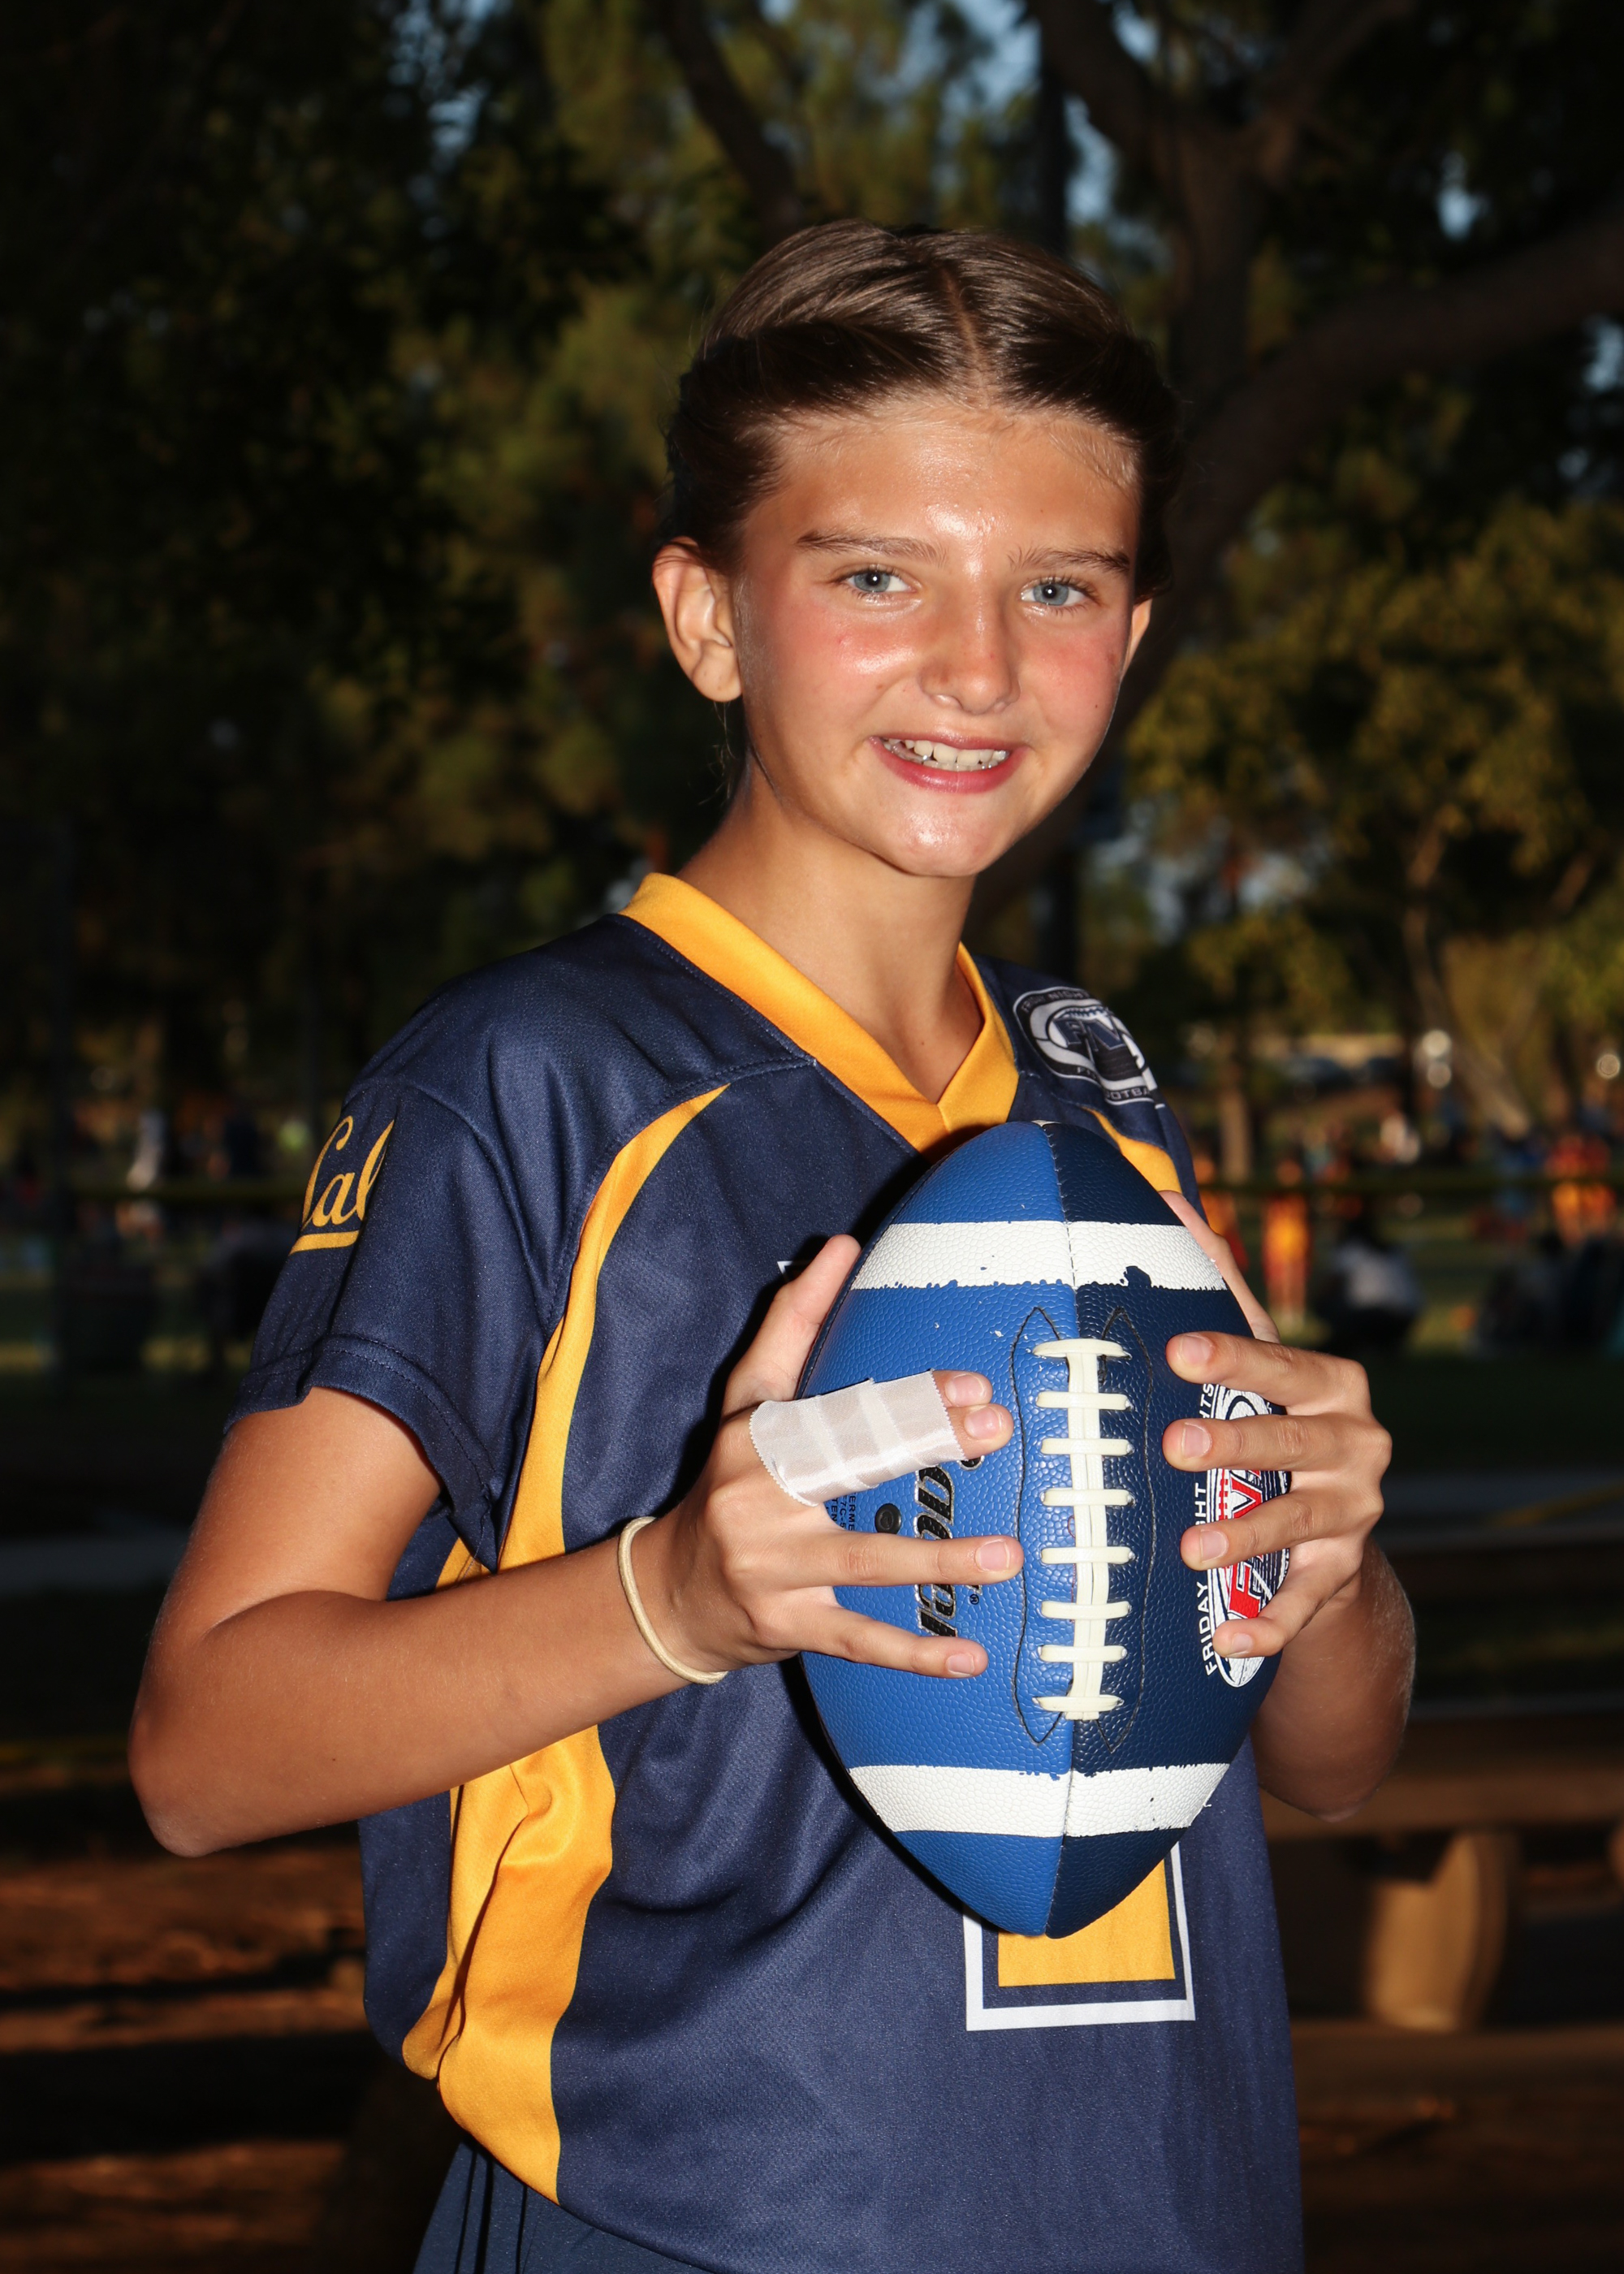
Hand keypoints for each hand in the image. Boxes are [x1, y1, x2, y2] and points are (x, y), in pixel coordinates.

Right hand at [632, 1236, 1020, 1679]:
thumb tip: (841, 1244)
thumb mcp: (747, 1402)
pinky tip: (970, 1657)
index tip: (972, 1388)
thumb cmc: (728, 1482)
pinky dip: (914, 1653)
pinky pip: (858, 1640)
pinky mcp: (785, 1627)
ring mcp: (770, 1567)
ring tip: (1008, 1557)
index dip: (903, 1396)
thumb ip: (794, 1324)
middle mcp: (758, 1496)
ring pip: (863, 1561)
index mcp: (757, 1435)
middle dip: (926, 1446)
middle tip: (998, 1433)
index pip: (838, 1408)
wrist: (670, 1595)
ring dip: (937, 1561)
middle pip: (852, 1467)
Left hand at [1159, 1192, 1391, 1664]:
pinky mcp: (1341, 1577)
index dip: (1231, 1357)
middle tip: (1175, 1447)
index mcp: (1333, 1385)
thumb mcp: (1254, 1359)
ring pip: (1297, 1524)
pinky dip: (1266, 1624)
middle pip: (1293, 1443)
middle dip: (1236, 1444)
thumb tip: (1163, 1196)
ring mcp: (1353, 1515)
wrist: (1329, 1530)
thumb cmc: (1272, 1418)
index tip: (1177, 1350)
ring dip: (1244, 1539)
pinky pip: (1303, 1602)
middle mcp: (1357, 1446)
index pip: (1279, 1363)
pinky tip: (1228, 1638)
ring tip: (1189, 1551)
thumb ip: (1217, 1285)